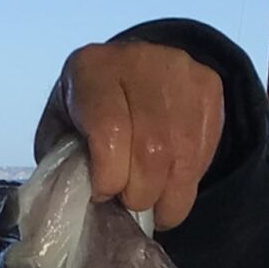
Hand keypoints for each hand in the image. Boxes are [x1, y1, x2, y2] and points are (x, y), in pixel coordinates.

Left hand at [35, 40, 226, 228]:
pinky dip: (186, 184)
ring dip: (167, 198)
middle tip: (128, 202)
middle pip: (152, 150)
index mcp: (92, 69)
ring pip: (183, 159)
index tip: (102, 193)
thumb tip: (81, 202)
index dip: (108, 176)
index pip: (109, 131)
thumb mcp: (59, 132)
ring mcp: (181, 72)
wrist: (130, 74)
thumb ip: (64, 163)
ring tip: (153, 206)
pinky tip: (170, 186)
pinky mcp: (209, 88)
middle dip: (139, 193)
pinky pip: (203, 156)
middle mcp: (140, 61)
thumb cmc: (86, 114)